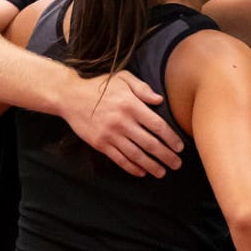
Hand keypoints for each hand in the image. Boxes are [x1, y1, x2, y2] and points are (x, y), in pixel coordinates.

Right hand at [58, 71, 184, 177]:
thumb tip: (159, 100)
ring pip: (136, 154)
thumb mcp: (122, 78)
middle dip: (166, 156)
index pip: (157, 125)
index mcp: (131, 105)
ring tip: (163, 172)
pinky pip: (119, 159)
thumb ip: (142, 88)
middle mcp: (122, 122)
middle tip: (177, 164)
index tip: (180, 147)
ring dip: (151, 165)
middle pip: (150, 143)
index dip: (171, 138)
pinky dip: (132, 167)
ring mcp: (110, 134)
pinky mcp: (100, 144)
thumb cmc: (99, 86)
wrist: (70, 97)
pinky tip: (142, 172)